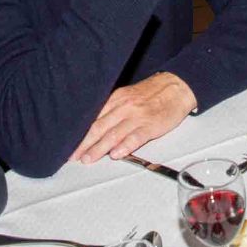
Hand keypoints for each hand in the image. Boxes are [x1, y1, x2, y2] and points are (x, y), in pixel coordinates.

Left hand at [71, 72, 196, 163]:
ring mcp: (137, 116)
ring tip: (88, 159)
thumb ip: (112, 110)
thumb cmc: (152, 94)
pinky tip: (116, 154)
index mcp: (116, 99)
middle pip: (99, 128)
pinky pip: (136, 137)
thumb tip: (95, 128)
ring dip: (99, 148)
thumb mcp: (128, 95)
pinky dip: (124, 146)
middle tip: (73, 157)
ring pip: (114, 134)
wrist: (177, 86)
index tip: (69, 146)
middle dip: (84, 144)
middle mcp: (123, 107)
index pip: (93, 119)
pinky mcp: (151, 125)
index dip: (80, 134)